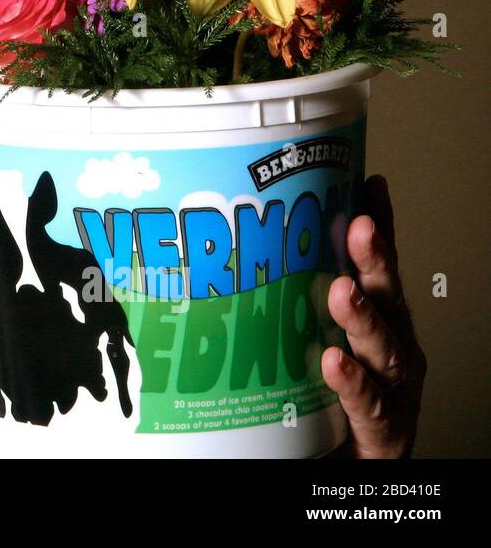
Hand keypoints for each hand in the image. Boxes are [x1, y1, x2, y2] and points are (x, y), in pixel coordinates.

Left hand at [321, 174, 426, 457]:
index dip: (378, 226)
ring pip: (382, 348)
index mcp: (380, 323)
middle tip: (358, 226)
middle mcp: (392, 350)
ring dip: (363, 316)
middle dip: (375, 259)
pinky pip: (366, 404)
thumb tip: (257, 249)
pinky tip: (332, 362)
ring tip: (343, 291)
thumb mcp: (318, 339)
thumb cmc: (336, 400)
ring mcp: (393, 389)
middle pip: (388, 297)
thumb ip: (300, 300)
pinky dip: (351, 383)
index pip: (380, 268)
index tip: (369, 184)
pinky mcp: (382, 430)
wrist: (350, 467)